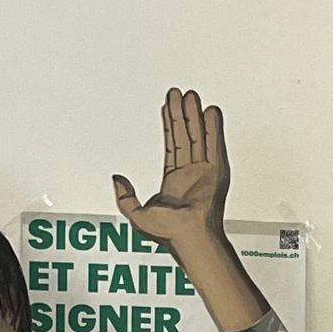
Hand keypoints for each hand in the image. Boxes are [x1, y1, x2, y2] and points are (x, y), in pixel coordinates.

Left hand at [112, 87, 229, 251]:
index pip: (171, 146)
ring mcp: (203, 172)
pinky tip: (210, 113)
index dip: (169, 125)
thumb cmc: (169, 233)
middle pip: (185, 136)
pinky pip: (213, 145)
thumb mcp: (136, 215)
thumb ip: (125, 197)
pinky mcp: (216, 172)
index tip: (168, 108)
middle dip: (181, 114)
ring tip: (191, 97)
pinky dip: (212, 128)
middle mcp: (189, 174)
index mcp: (173, 182)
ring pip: (198, 136)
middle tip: (178, 94)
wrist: (189, 237)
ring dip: (194, 116)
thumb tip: (116, 180)